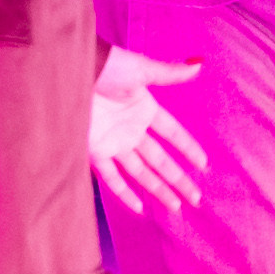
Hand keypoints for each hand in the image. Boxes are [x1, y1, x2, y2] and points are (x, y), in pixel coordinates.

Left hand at [87, 47, 209, 217]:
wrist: (70, 72)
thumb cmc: (107, 67)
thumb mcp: (141, 69)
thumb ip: (170, 74)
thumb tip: (199, 65)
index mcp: (145, 110)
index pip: (172, 134)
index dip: (188, 148)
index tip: (204, 165)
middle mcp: (132, 130)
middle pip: (161, 160)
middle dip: (179, 179)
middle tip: (196, 199)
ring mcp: (115, 143)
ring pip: (142, 173)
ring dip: (159, 190)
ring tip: (175, 208)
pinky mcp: (95, 152)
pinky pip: (112, 177)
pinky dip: (124, 193)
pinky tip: (139, 208)